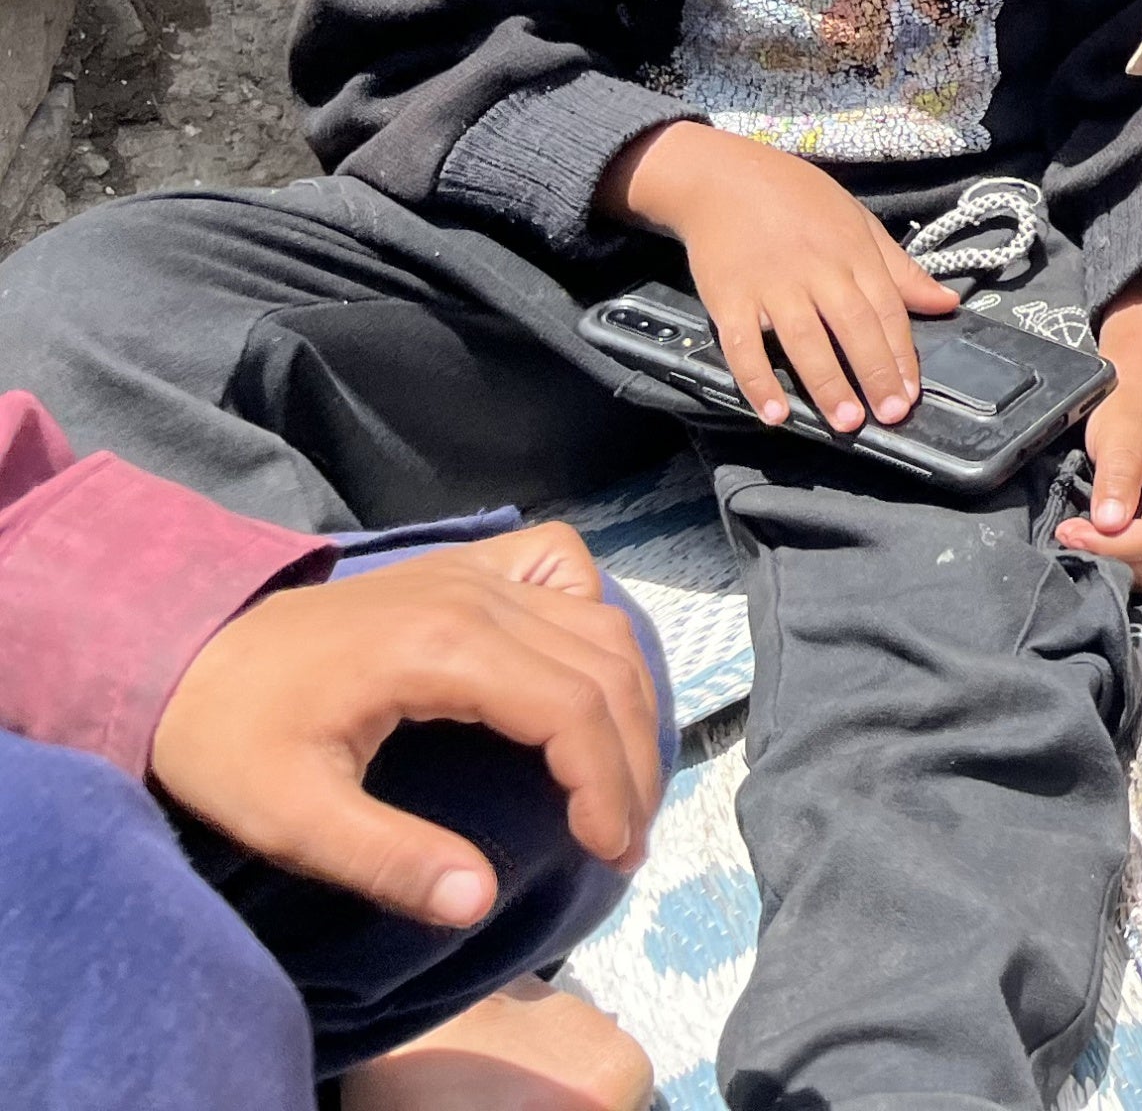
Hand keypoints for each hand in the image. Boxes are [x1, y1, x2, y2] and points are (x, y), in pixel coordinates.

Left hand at [147, 522, 661, 924]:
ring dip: (628, 701)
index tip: (607, 851)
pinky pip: (562, 567)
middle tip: (624, 840)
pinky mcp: (465, 567)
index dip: (606, 783)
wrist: (182, 658)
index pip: (569, 710)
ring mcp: (473, 572)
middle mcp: (475, 596)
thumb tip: (478, 901)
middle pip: (601, 670)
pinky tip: (584, 666)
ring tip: (622, 781)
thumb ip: (387, 860)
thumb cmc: (231, 741)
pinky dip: (594, 612)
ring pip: (599, 623)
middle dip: (631, 760)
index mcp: (441, 649)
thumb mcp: (290, 819)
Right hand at [606, 122, 954, 432]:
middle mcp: (817, 271)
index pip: (886, 309)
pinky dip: (757, 380)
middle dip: (874, 373)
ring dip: (826, 383)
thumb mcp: (858, 222)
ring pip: (803, 339)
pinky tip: (773, 412)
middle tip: (889, 416)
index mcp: (853, 253)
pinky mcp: (728, 298)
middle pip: (853, 326)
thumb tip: (948, 303)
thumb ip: (901, 269)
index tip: (911, 394)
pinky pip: (742, 345)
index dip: (900, 354)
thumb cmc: (798, 200)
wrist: (724, 179)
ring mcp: (771, 285)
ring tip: (845, 421)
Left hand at [1058, 283, 1141, 594]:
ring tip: (1091, 543)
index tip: (1070, 532)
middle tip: (1075, 537)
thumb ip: (1116, 477)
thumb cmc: (1127, 404)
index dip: (1113, 547)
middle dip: (1118, 561)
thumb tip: (1109, 524)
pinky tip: (1110, 546)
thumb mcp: (1116, 433)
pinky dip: (1137, 568)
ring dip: (1127, 569)